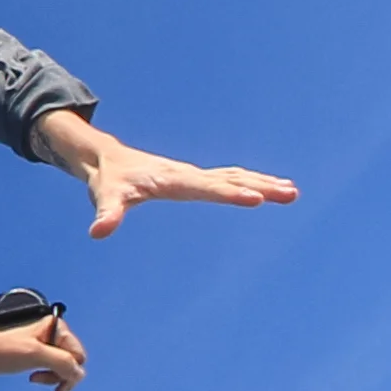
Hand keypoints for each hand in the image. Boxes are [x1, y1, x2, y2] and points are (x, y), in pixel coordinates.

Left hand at [0, 309, 88, 390]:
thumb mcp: (36, 354)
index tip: (58, 384)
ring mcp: (43, 345)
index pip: (78, 355)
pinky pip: (51, 369)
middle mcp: (51, 333)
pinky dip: (48, 377)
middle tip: (49, 385)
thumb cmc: (2, 350)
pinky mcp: (34, 355)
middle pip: (73, 361)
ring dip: (54, 378)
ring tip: (36, 380)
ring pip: (63, 367)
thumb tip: (78, 373)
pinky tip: (34, 379)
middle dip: (63, 375)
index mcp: (55, 327)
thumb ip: (62, 362)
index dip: (71, 371)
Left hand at [32, 109, 300, 239]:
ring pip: (234, 176)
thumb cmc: (108, 179)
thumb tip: (98, 232)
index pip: (205, 187)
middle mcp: (188, 174)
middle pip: (229, 180)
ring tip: (292, 192)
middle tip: (290, 193)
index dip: (229, 193)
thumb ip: (106, 214)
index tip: (256, 197)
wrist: (107, 157)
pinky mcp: (196, 178)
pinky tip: (273, 185)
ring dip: (263, 182)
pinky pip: (230, 178)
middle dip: (260, 186)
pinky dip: (253, 180)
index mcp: (172, 179)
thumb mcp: (105, 196)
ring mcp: (194, 175)